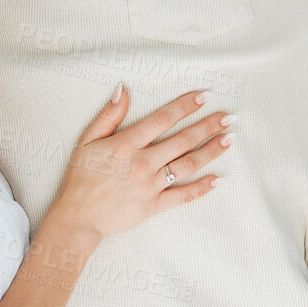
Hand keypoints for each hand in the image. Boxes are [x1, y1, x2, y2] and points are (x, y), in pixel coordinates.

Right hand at [50, 86, 231, 243]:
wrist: (78, 216)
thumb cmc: (81, 178)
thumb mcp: (87, 140)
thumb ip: (108, 115)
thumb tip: (124, 91)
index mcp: (127, 144)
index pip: (163, 119)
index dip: (185, 106)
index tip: (203, 97)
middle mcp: (142, 163)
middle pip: (182, 140)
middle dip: (207, 126)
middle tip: (228, 116)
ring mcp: (150, 185)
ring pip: (187, 164)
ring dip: (210, 151)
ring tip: (228, 139)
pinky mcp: (154, 205)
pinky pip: (182, 196)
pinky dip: (201, 188)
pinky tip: (217, 179)